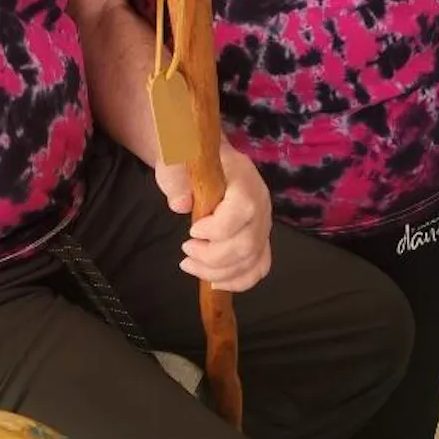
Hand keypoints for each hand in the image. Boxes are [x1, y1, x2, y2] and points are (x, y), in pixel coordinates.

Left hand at [155, 140, 272, 291]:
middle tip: (186, 251)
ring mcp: (264, 222)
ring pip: (252, 260)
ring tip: (191, 266)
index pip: (242, 210)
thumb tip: (180, 205)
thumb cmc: (191, 157)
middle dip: (212, 257)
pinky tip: (214, 281)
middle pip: (247, 243)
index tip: (192, 231)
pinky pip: (259, 267)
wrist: (207, 157)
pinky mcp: (260, 238)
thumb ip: (176, 178)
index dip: (217, 228)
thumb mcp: (175, 157)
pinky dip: (238, 281)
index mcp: (244, 178)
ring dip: (219, 273)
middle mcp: (261, 202)